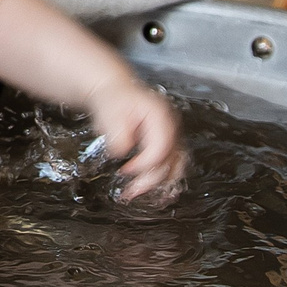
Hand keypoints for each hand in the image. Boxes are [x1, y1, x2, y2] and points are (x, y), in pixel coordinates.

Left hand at [88, 77, 185, 200]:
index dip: (145, 163)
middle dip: (152, 180)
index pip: (161, 147)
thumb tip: (123, 151)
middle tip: (131, 192)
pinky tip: (148, 189)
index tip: (126, 170)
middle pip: (172, 160)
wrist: (115, 92)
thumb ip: (118, 133)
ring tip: (140, 194)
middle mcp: (171, 126)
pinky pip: (171, 165)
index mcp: (160, 115)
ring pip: (176, 166)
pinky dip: (161, 180)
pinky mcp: (168, 144)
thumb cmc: (113, 99)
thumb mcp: (110, 113)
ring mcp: (172, 135)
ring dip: (159, 184)